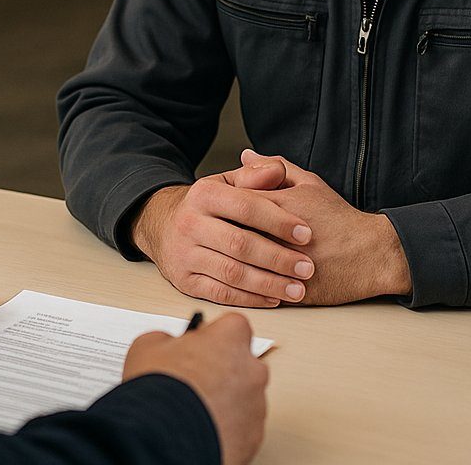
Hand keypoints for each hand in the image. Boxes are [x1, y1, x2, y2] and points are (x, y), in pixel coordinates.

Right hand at [123, 313, 268, 464]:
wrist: (163, 436)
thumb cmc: (160, 389)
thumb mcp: (148, 346)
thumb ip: (167, 339)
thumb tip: (168, 344)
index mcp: (231, 338)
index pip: (233, 328)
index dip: (213, 339)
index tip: (200, 348)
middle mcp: (253, 369)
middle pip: (242, 365)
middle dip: (223, 372)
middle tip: (196, 382)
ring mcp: (256, 405)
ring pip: (244, 399)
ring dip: (225, 402)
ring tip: (196, 411)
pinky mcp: (253, 437)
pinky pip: (242, 427)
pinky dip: (226, 428)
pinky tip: (202, 429)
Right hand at [130, 164, 314, 307]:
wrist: (162, 224)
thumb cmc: (208, 205)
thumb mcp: (228, 181)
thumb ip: (256, 174)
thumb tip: (277, 171)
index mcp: (204, 194)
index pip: (247, 207)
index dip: (279, 221)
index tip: (306, 234)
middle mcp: (190, 223)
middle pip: (240, 244)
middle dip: (278, 258)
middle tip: (307, 268)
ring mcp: (185, 254)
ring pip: (232, 273)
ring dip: (269, 284)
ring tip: (297, 289)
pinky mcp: (184, 281)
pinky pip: (220, 294)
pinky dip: (250, 299)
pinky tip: (272, 299)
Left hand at [232, 150, 410, 304]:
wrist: (370, 254)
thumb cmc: (339, 218)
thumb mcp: (309, 183)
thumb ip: (274, 167)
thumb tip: (244, 155)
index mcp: (279, 206)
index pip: (234, 204)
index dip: (221, 209)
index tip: (215, 213)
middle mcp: (277, 236)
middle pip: (231, 235)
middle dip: (218, 237)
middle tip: (210, 237)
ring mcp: (282, 266)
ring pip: (240, 266)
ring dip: (227, 263)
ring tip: (221, 260)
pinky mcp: (289, 291)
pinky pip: (256, 291)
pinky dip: (244, 288)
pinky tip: (238, 282)